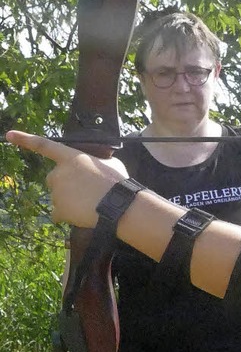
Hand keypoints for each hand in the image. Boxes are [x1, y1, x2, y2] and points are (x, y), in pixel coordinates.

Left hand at [5, 131, 127, 226]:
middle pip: (53, 179)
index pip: (43, 145)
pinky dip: (66, 216)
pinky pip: (57, 214)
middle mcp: (58, 173)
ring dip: (70, 202)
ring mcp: (56, 192)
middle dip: (65, 186)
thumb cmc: (118, 184)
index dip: (24, 139)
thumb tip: (98, 166)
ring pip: (58, 198)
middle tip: (86, 193)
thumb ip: (96, 162)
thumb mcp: (110, 164)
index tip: (9, 135)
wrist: (119, 206)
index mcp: (70, 157)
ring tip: (90, 205)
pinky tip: (80, 216)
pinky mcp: (58, 209)